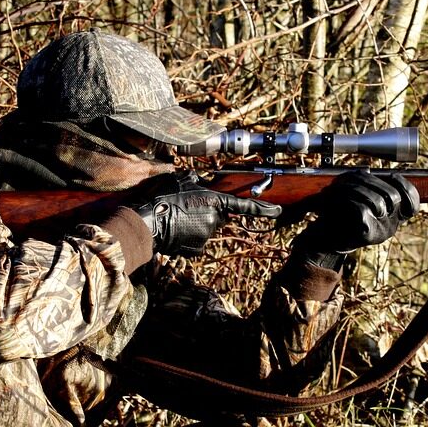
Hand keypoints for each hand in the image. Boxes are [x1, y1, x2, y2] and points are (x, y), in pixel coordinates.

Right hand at [136, 171, 280, 256]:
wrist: (149, 222)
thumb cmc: (164, 198)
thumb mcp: (181, 180)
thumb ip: (195, 180)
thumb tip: (198, 179)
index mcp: (215, 201)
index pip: (244, 206)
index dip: (263, 209)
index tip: (278, 211)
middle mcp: (215, 219)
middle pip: (218, 216)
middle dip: (208, 213)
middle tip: (187, 209)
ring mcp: (207, 236)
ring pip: (207, 229)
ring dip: (196, 225)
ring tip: (177, 219)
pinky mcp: (198, 250)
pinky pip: (197, 242)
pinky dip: (189, 238)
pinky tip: (177, 232)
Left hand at [293, 170, 419, 259]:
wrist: (325, 240)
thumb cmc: (342, 216)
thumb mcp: (359, 201)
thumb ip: (370, 188)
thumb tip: (370, 171)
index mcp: (393, 218)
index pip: (412, 203)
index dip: (406, 187)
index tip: (393, 175)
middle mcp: (390, 226)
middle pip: (392, 195)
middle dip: (370, 181)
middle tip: (351, 178)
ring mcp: (381, 231)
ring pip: (377, 200)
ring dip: (354, 188)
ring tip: (338, 187)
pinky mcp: (367, 234)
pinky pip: (362, 209)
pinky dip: (347, 200)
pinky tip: (335, 198)